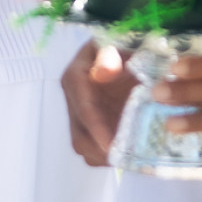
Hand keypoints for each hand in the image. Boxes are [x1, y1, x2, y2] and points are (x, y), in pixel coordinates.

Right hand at [61, 39, 132, 166]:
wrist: (127, 51)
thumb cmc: (124, 46)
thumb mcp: (120, 44)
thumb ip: (111, 56)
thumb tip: (103, 73)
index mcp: (76, 77)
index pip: (85, 111)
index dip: (99, 130)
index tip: (114, 146)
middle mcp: (73, 98)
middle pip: (80, 135)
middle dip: (102, 150)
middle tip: (128, 158)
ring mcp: (78, 113)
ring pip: (83, 145)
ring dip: (104, 156)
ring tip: (128, 158)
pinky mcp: (86, 124)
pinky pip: (90, 149)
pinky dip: (106, 156)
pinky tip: (126, 154)